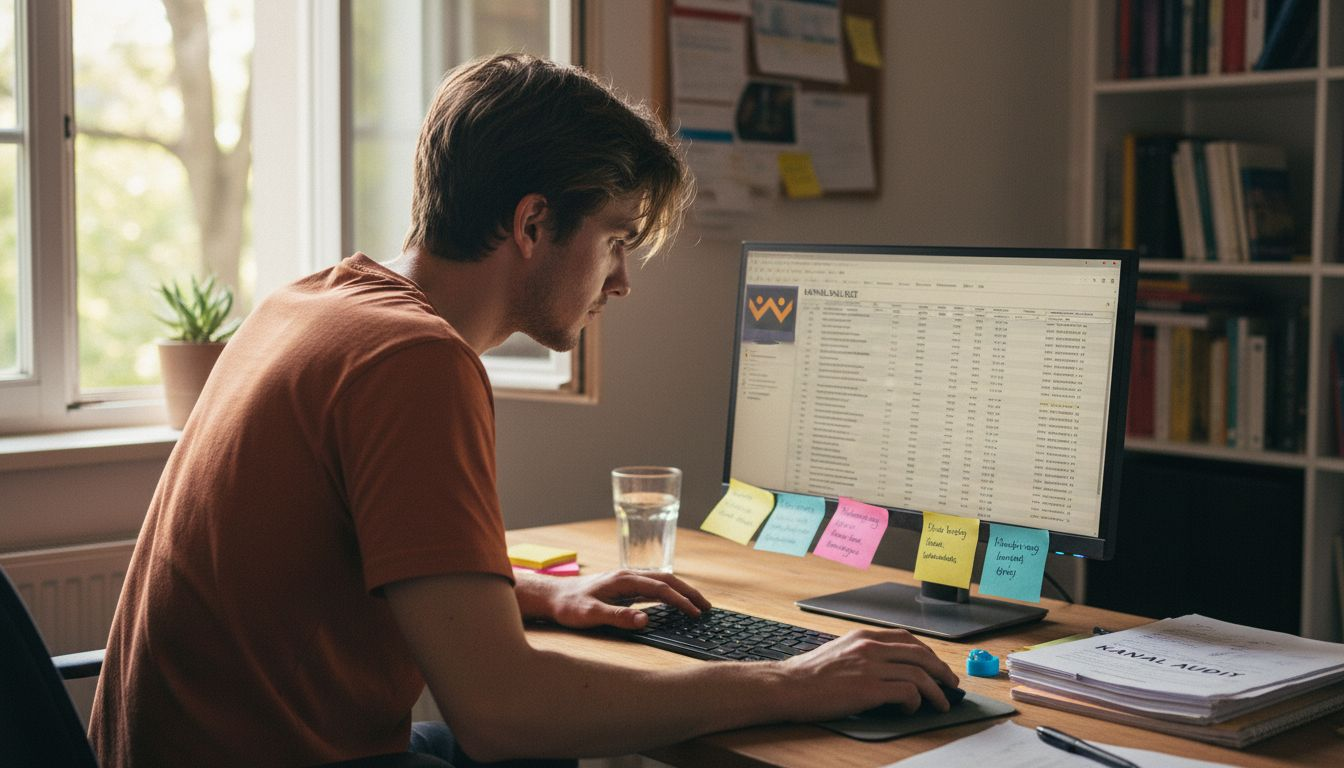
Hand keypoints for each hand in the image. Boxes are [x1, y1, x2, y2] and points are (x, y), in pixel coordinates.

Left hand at [518, 570, 711, 629]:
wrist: (552, 596)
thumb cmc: (569, 606)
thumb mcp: (591, 615)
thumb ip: (618, 617)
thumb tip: (645, 619)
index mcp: (624, 580)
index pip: (661, 588)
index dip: (681, 601)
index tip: (696, 613)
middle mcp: (628, 576)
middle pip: (667, 579)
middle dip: (689, 592)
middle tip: (707, 607)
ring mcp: (626, 581)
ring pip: (661, 581)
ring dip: (681, 591)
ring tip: (697, 605)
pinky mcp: (623, 588)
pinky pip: (653, 587)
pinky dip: (669, 594)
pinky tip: (673, 603)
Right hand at [777, 628, 958, 719]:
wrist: (788, 686)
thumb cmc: (807, 675)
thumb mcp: (837, 652)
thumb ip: (861, 655)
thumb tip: (883, 670)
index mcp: (862, 636)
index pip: (906, 638)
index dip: (927, 652)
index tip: (935, 664)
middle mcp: (870, 647)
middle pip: (920, 654)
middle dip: (941, 670)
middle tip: (951, 683)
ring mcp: (871, 667)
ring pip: (919, 673)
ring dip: (937, 690)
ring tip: (942, 703)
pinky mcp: (870, 688)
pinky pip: (907, 692)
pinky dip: (916, 701)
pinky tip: (912, 709)